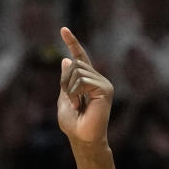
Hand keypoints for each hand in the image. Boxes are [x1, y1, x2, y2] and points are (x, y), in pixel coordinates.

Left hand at [57, 27, 113, 145]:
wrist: (82, 138)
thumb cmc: (73, 124)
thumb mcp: (64, 98)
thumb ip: (66, 80)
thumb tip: (67, 59)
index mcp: (88, 80)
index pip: (80, 57)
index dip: (72, 42)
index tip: (63, 30)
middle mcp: (98, 79)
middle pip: (74, 64)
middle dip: (65, 82)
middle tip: (71, 101)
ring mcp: (103, 83)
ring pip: (77, 71)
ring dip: (70, 89)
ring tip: (77, 105)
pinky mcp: (105, 89)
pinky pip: (82, 80)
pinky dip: (76, 93)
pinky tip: (81, 104)